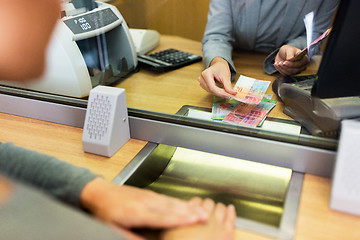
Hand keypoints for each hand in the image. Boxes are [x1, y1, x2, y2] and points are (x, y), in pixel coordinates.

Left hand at [80, 178, 207, 229]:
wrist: (100, 192)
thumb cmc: (105, 211)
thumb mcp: (113, 228)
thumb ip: (131, 237)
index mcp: (136, 212)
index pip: (162, 217)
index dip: (179, 220)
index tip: (193, 220)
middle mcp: (145, 202)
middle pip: (171, 208)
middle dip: (190, 212)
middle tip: (206, 216)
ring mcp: (148, 196)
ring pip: (171, 202)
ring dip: (188, 206)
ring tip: (202, 210)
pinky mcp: (149, 193)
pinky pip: (167, 198)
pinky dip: (180, 202)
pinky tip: (187, 205)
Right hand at [161, 198, 235, 239]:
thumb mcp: (169, 233)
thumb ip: (173, 222)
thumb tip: (173, 216)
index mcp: (191, 216)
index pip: (195, 202)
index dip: (195, 204)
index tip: (194, 206)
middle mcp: (205, 217)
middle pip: (207, 203)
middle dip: (206, 205)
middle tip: (204, 209)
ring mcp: (217, 225)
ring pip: (220, 208)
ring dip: (218, 207)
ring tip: (216, 208)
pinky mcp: (227, 234)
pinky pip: (231, 218)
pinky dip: (231, 212)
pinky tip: (230, 209)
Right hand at [198, 57, 236, 97]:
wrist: (218, 65)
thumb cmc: (221, 68)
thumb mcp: (226, 76)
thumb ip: (228, 85)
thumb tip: (232, 93)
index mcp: (206, 74)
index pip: (212, 87)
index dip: (221, 93)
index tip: (229, 96)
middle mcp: (202, 78)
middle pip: (211, 90)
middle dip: (221, 93)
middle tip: (230, 95)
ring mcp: (202, 82)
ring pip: (211, 92)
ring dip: (219, 93)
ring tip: (227, 92)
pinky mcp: (203, 85)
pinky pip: (211, 91)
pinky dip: (217, 92)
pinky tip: (223, 91)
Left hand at [274, 45, 309, 75]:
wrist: (282, 53)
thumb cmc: (288, 50)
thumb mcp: (289, 49)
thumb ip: (290, 55)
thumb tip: (290, 60)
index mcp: (304, 59)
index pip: (299, 64)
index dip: (292, 64)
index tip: (284, 62)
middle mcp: (302, 66)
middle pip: (295, 70)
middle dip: (286, 67)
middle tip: (279, 63)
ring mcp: (296, 70)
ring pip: (289, 73)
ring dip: (282, 68)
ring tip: (277, 63)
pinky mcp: (290, 72)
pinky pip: (285, 74)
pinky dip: (280, 70)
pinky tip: (276, 65)